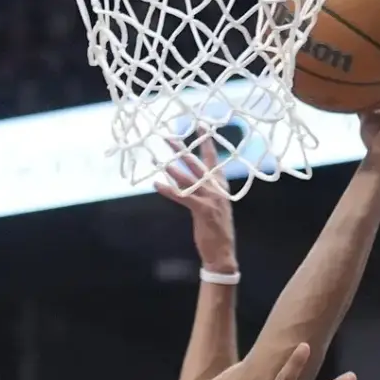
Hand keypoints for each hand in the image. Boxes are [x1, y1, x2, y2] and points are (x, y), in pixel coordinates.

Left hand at [154, 137, 237, 274]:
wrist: (222, 253)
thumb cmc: (216, 230)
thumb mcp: (213, 206)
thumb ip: (203, 191)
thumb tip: (188, 179)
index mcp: (221, 186)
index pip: (214, 160)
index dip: (207, 143)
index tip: (202, 127)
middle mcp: (217, 189)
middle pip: (199, 165)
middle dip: (184, 150)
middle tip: (170, 138)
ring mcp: (211, 199)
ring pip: (190, 179)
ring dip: (173, 169)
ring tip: (160, 160)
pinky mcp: (202, 211)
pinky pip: (183, 197)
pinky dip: (169, 190)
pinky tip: (157, 185)